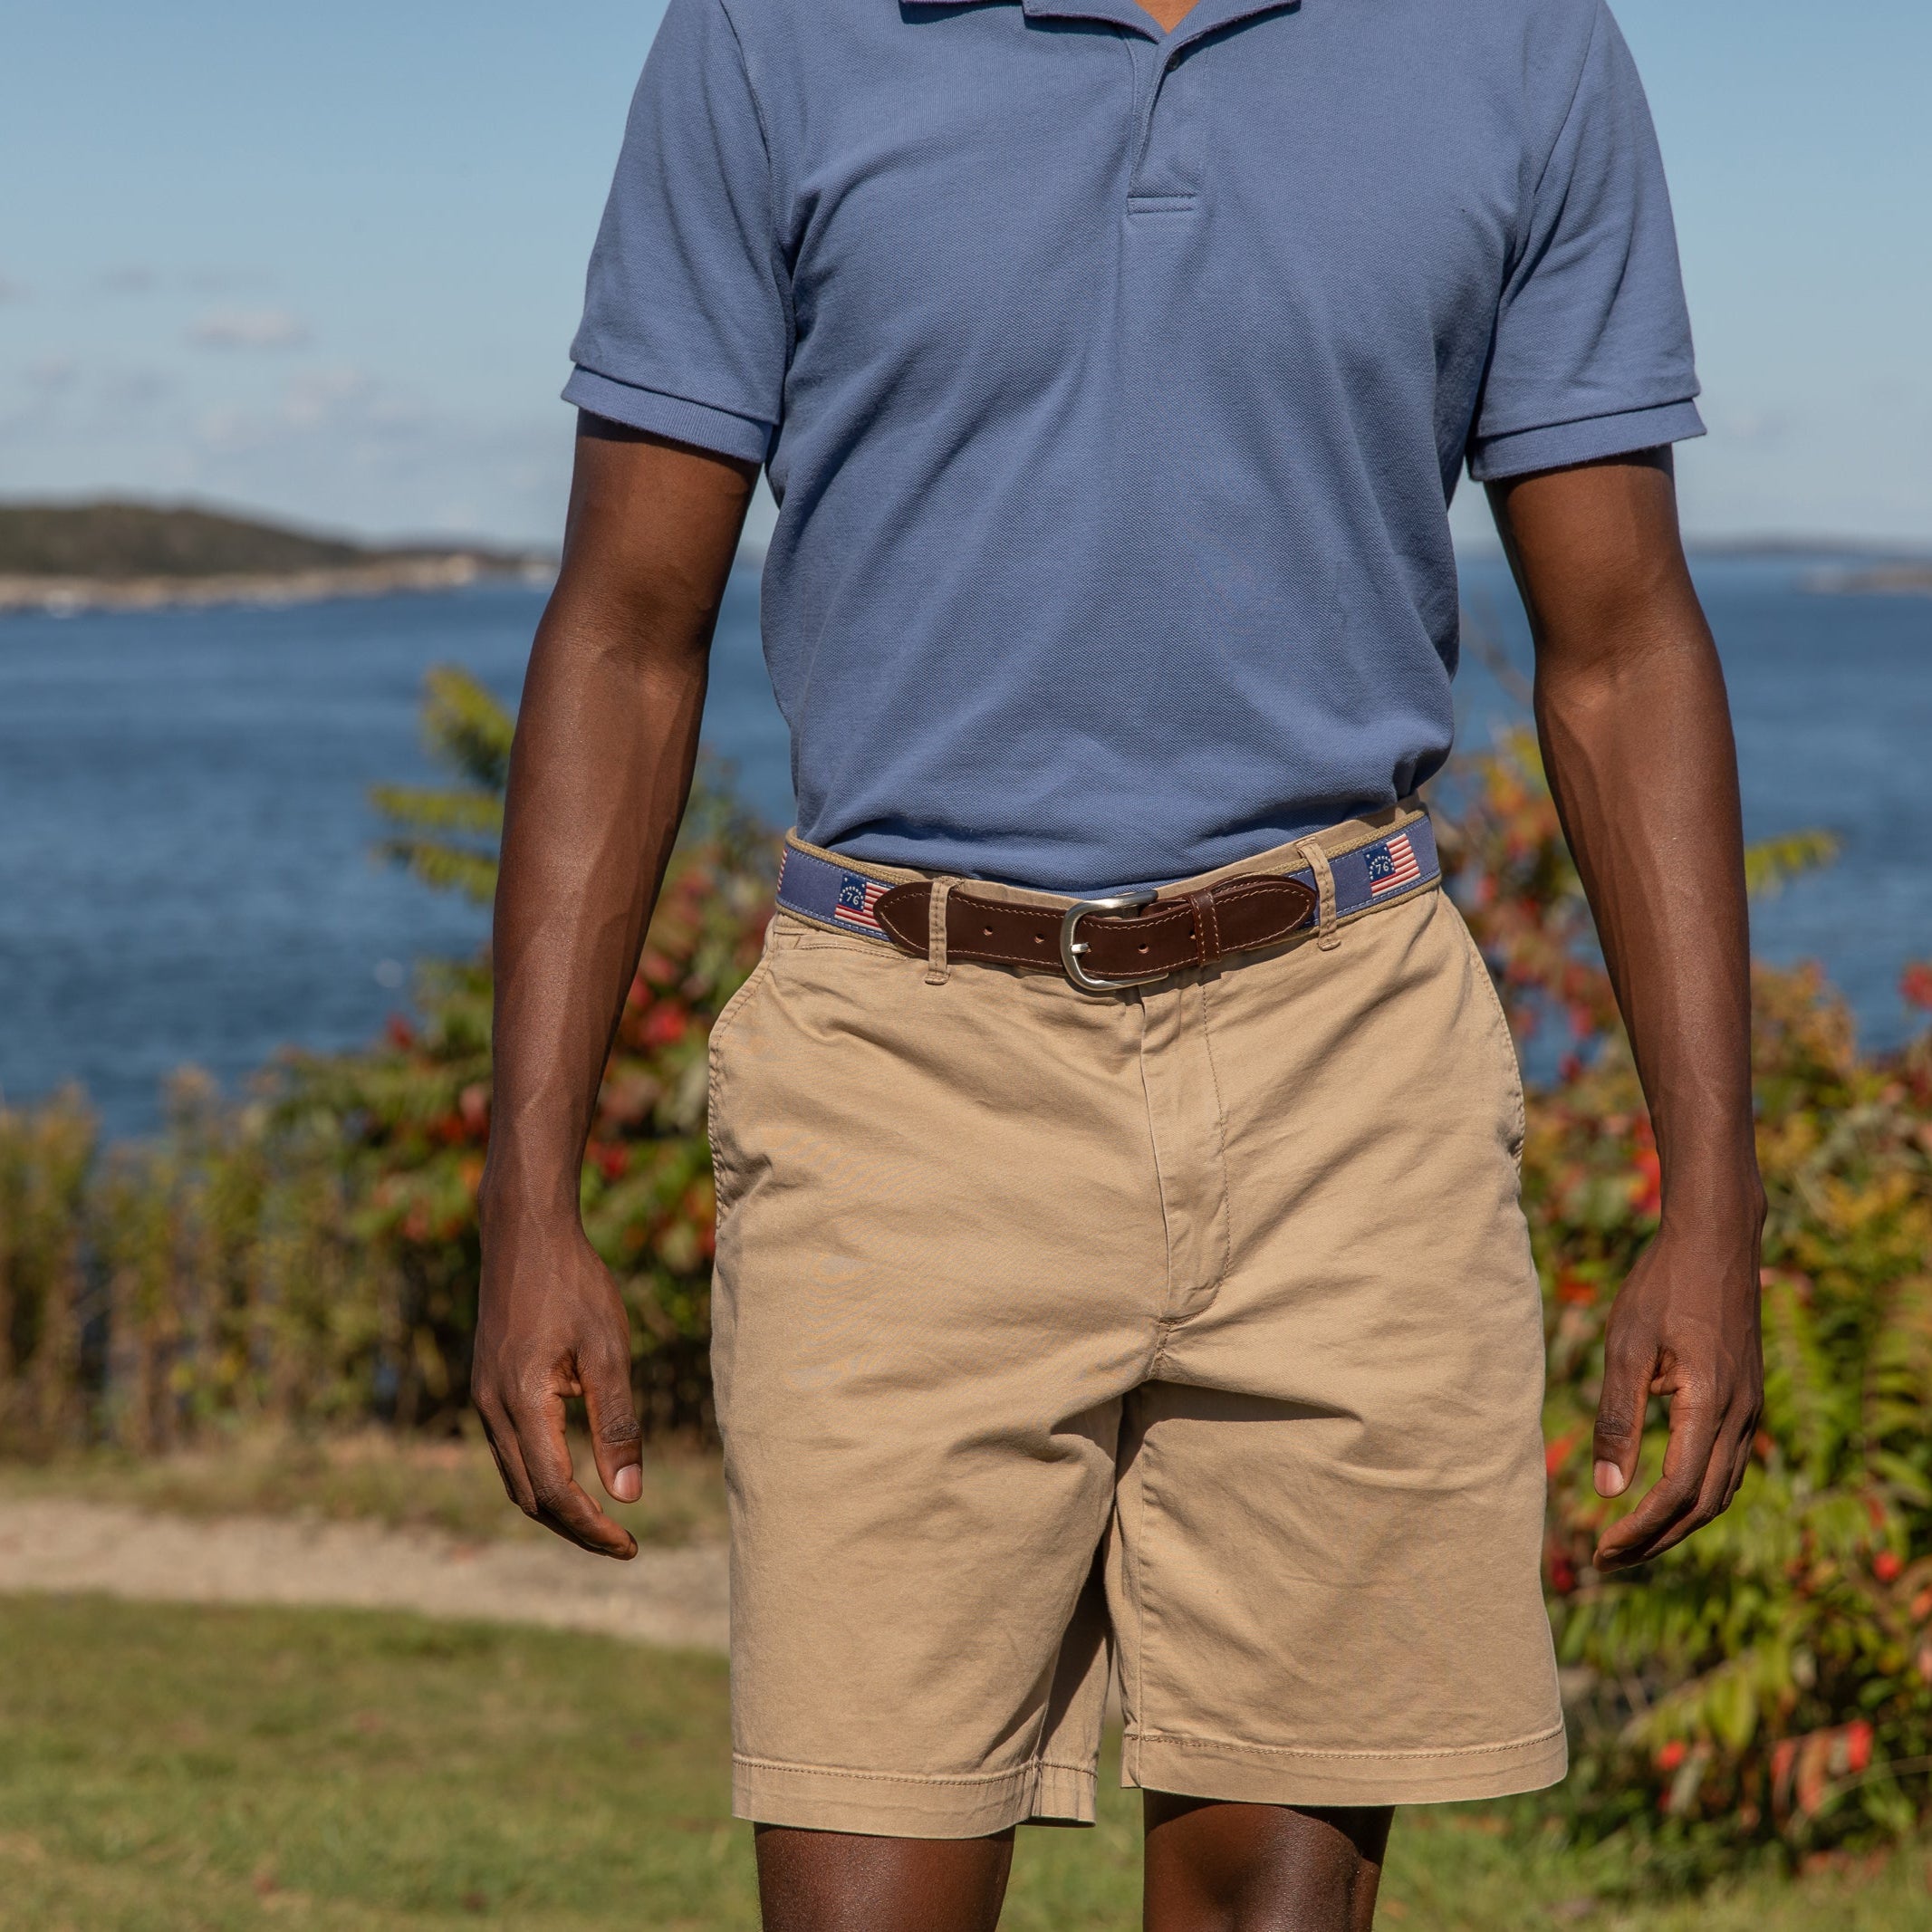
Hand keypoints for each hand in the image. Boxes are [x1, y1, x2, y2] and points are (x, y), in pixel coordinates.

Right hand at [471, 1207, 643, 1558]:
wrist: (523, 1232)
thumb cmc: (574, 1284)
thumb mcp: (608, 1351)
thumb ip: (617, 1424)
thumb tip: (630, 1497)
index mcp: (521, 1403)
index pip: (554, 1492)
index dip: (592, 1528)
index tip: (630, 1545)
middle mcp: (491, 1409)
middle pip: (529, 1497)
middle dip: (574, 1528)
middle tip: (622, 1543)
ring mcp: (483, 1398)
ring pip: (515, 1478)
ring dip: (555, 1506)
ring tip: (602, 1519)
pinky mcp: (487, 1385)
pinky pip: (509, 1450)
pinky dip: (539, 1475)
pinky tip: (572, 1472)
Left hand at [1590, 1203, 1763, 1571]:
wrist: (1716, 1242)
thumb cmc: (1662, 1287)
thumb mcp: (1626, 1347)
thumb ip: (1617, 1417)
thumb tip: (1607, 1490)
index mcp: (1710, 1406)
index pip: (1678, 1492)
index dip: (1641, 1529)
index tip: (1601, 1550)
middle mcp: (1742, 1417)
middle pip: (1705, 1505)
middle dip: (1657, 1539)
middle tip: (1609, 1560)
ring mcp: (1751, 1410)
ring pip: (1722, 1490)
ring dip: (1678, 1522)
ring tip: (1631, 1539)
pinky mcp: (1748, 1399)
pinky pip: (1730, 1465)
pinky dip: (1698, 1494)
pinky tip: (1665, 1496)